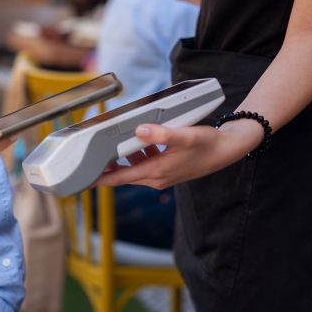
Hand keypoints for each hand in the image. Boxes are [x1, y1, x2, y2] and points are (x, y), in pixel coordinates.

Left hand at [95, 119, 263, 188]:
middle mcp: (156, 177)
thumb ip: (162, 133)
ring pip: (133, 167)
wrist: (229, 149)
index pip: (119, 178)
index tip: (82, 180)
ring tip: (110, 144)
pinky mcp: (167, 169)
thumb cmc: (208, 144)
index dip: (99, 179)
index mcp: (156, 172)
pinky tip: (141, 139)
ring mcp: (162, 175)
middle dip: (105, 167)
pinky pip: (144, 162)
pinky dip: (138, 153)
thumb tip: (140, 131)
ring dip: (122, 157)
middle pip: (122, 174)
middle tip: (87, 158)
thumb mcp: (185, 136)